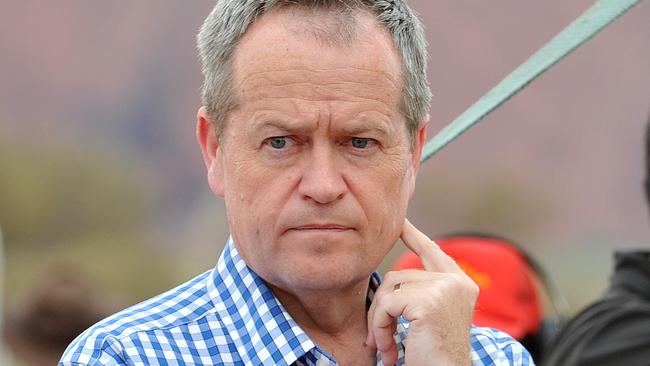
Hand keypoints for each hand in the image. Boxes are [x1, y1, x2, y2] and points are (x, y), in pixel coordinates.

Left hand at [366, 219, 477, 365]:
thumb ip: (422, 292)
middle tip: (376, 336)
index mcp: (462, 285)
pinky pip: (386, 305)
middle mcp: (458, 282)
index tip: (400, 222)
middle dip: (381, 306)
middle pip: (399, 275)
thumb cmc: (435, 355)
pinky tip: (389, 350)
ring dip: (378, 321)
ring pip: (389, 290)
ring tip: (385, 346)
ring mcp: (446, 288)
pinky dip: (379, 328)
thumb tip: (395, 276)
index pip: (433, 251)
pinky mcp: (430, 301)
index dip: (414, 236)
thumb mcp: (431, 317)